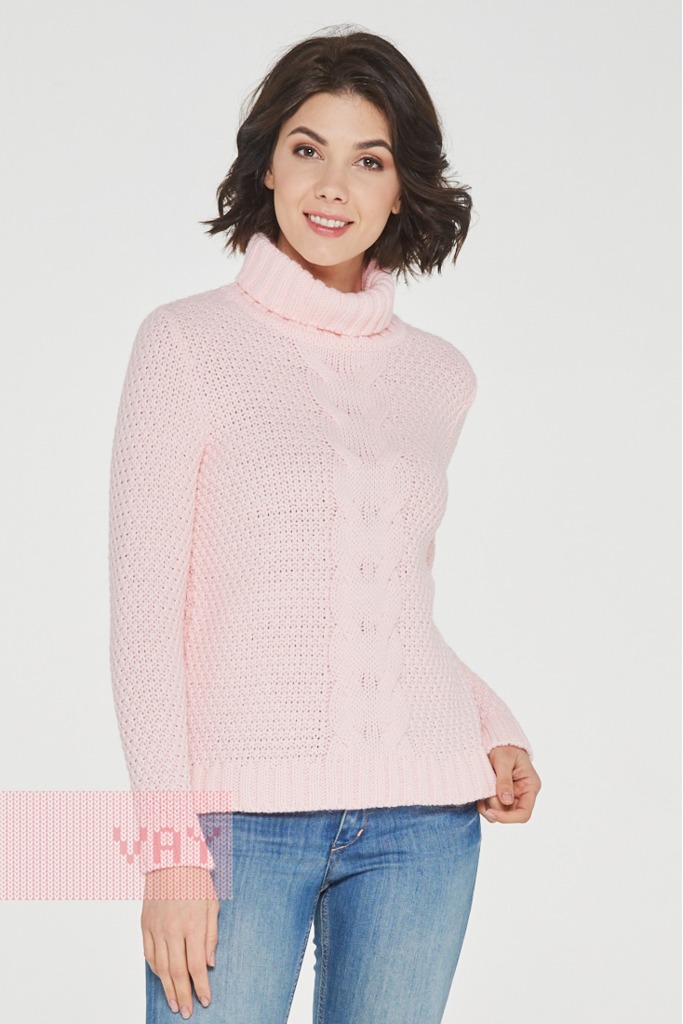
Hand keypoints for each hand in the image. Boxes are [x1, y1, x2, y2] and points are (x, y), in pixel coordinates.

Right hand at [142, 866, 219, 1018]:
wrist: (170, 859)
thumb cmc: (196, 880)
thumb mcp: (212, 905)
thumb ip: (211, 936)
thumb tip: (210, 964)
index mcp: (193, 924)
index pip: (196, 965)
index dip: (201, 986)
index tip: (204, 1001)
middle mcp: (172, 929)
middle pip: (176, 971)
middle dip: (183, 995)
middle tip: (186, 1012)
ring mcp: (156, 928)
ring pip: (159, 967)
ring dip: (167, 988)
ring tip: (174, 1003)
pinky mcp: (145, 925)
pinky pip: (148, 954)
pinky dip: (154, 970)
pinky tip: (161, 979)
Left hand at [477, 745, 540, 823]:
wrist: (497, 741)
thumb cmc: (504, 747)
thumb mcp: (504, 760)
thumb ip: (504, 781)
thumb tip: (506, 801)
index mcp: (530, 786)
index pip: (524, 813)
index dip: (508, 818)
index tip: (491, 812)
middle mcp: (523, 794)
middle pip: (510, 814)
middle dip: (494, 808)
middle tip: (484, 794)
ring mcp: (512, 796)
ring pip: (499, 813)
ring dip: (487, 806)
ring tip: (481, 792)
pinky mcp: (501, 795)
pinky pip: (492, 808)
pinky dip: (484, 805)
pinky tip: (479, 795)